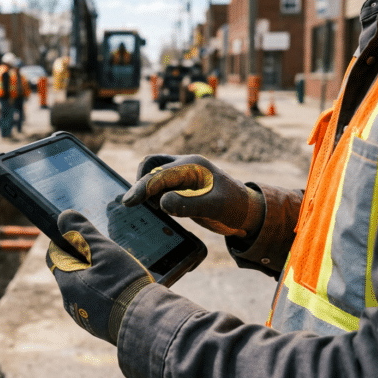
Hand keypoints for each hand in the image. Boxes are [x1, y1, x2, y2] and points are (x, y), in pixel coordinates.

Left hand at [46, 210, 154, 344]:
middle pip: (71, 272)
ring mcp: (84, 317)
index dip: (66, 242)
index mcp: (67, 283)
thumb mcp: (104, 251)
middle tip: (105, 251)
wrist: (146, 323)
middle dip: (84, 260)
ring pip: (85, 288)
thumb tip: (63, 217)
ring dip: (96, 277)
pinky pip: (97, 304)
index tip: (83, 236)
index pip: (54, 255)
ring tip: (118, 269)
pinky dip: (106, 293)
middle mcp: (70, 302)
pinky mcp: (99, 326)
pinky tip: (123, 288)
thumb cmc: (123, 284)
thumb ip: (82, 233)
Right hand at [121, 154, 264, 237]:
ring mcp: (182, 176)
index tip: (129, 202)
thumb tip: (161, 202)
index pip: (160, 173)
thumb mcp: (214, 208)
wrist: (248, 212)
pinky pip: (159, 184)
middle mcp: (184, 166)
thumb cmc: (234, 208)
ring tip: (148, 207)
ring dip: (145, 187)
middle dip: (141, 183)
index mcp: (192, 166)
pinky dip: (151, 193)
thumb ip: (187, 204)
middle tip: (133, 204)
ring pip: (153, 172)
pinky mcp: (180, 186)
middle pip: (151, 165)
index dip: (143, 187)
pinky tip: (153, 208)